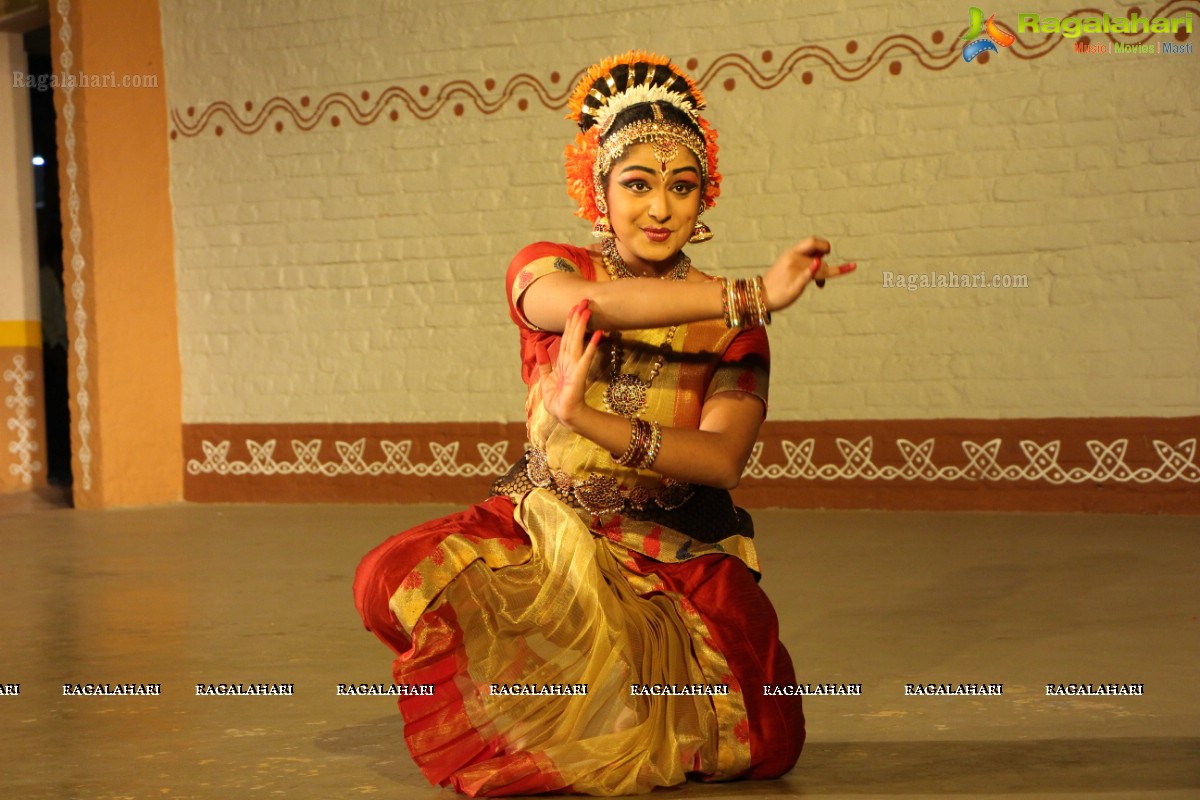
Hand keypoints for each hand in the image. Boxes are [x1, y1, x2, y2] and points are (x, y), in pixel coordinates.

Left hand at [536, 299, 603, 429]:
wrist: (564, 415)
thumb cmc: (557, 400)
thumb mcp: (546, 379)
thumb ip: (544, 363)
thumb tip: (539, 348)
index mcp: (563, 361)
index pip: (566, 337)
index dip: (569, 322)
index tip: (574, 308)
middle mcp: (570, 361)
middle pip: (573, 335)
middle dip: (577, 318)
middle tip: (584, 301)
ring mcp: (576, 366)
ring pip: (578, 342)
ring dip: (583, 326)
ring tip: (588, 311)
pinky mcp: (580, 375)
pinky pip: (585, 358)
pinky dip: (591, 346)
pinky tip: (598, 334)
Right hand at [760, 236, 856, 311]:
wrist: (760, 296)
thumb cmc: (778, 281)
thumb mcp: (789, 263)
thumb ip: (805, 257)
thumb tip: (823, 254)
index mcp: (791, 252)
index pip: (813, 241)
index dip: (824, 245)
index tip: (826, 252)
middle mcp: (792, 259)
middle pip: (820, 258)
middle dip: (826, 267)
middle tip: (822, 275)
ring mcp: (793, 272)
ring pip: (820, 270)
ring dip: (824, 276)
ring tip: (819, 283)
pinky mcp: (794, 285)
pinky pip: (806, 275)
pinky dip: (812, 271)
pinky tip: (817, 271)